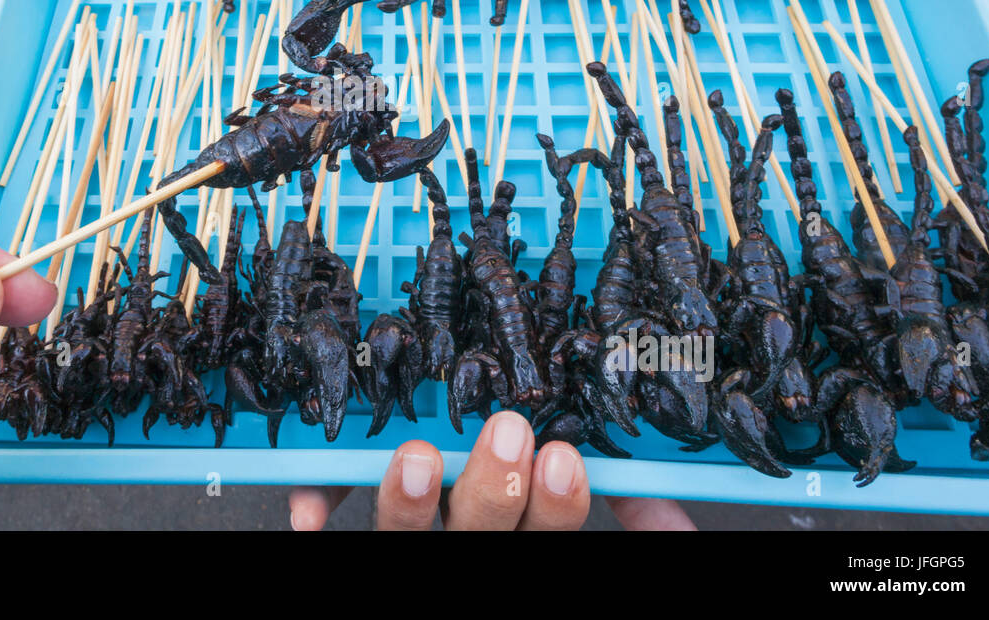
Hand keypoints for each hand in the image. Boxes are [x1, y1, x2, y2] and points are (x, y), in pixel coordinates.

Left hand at [289, 410, 696, 529]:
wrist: (461, 543)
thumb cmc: (518, 522)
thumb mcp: (567, 512)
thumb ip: (633, 511)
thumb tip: (680, 522)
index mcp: (524, 549)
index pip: (545, 538)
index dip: (554, 509)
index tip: (562, 460)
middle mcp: (467, 554)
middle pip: (478, 540)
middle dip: (492, 491)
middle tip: (507, 434)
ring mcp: (409, 552)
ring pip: (400, 543)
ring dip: (407, 507)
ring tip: (418, 459)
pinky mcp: (368, 541)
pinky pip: (335, 525)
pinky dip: (317, 510)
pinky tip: (308, 516)